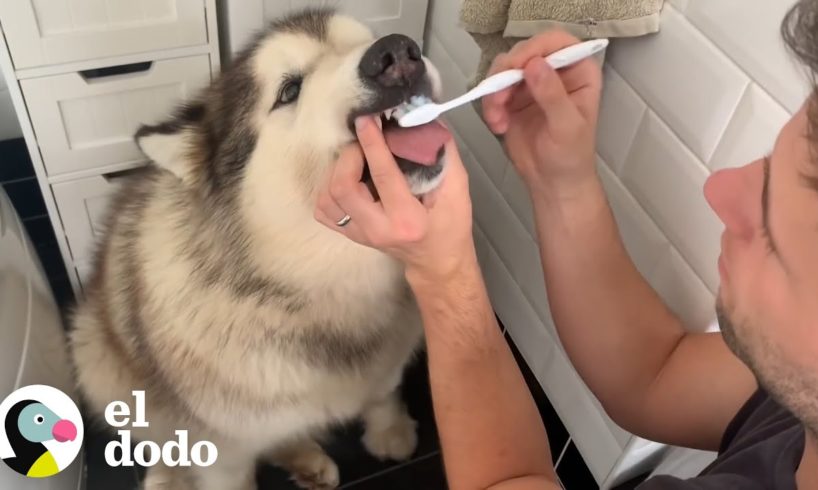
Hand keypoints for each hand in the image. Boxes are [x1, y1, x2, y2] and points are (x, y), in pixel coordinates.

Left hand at [314, 116, 475, 285]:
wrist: (436, 260)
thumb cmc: (450, 225)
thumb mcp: (458, 190)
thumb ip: (443, 153)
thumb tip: (422, 119)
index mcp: (407, 219)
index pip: (383, 175)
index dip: (372, 143)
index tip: (367, 119)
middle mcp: (378, 229)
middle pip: (343, 188)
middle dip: (349, 156)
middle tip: (364, 142)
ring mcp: (360, 235)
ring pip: (327, 198)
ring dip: (337, 170)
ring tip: (356, 159)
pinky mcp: (350, 234)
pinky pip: (323, 209)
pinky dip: (329, 188)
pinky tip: (347, 178)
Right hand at [482, 30, 602, 202]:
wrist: (552, 182)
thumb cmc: (571, 155)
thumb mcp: (567, 126)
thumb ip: (553, 95)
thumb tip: (535, 64)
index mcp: (579, 72)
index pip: (557, 42)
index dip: (535, 48)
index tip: (518, 68)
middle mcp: (554, 71)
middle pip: (525, 51)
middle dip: (507, 73)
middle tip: (500, 98)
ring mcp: (531, 83)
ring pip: (503, 68)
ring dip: (494, 91)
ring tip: (498, 119)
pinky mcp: (512, 97)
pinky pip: (493, 88)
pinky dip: (490, 105)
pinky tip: (498, 126)